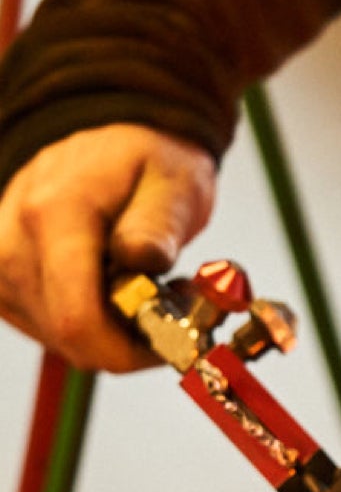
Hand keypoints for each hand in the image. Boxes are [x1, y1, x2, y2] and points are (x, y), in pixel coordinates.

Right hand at [0, 125, 215, 371]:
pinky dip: (87, 323)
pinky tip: (110, 290)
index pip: (78, 320)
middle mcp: (13, 241)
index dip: (129, 350)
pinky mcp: (1, 280)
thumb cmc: (146, 163)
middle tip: (165, 303)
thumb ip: (157, 225)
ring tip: (139, 286)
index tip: (170, 338)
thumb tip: (144, 259)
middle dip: (127, 340)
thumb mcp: (173, 185)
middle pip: (70, 337)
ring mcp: (0, 263)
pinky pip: (48, 329)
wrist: (107, 141)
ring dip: (109, 331)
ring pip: (61, 340)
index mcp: (54, 215)